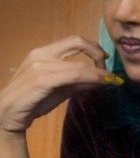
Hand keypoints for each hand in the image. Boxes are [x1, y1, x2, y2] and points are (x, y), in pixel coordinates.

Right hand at [0, 35, 117, 133]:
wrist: (6, 116)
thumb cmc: (33, 101)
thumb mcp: (60, 89)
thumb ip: (79, 82)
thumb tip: (103, 80)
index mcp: (43, 52)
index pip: (74, 41)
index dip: (94, 48)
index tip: (105, 60)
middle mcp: (41, 54)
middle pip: (77, 42)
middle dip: (98, 53)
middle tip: (108, 68)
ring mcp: (40, 66)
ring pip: (79, 65)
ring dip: (100, 74)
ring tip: (112, 81)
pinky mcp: (41, 80)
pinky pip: (73, 76)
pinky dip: (92, 79)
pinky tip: (102, 84)